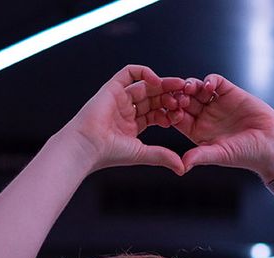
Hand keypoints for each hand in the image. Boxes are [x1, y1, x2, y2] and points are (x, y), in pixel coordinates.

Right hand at [63, 65, 187, 174]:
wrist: (88, 146)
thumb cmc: (110, 153)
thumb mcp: (142, 154)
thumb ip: (163, 156)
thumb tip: (182, 168)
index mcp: (132, 126)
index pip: (156, 114)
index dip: (170, 112)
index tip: (182, 114)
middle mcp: (126, 111)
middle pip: (153, 98)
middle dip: (169, 97)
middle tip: (184, 97)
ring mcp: (119, 98)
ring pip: (145, 85)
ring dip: (163, 84)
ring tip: (178, 86)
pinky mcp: (112, 88)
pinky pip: (129, 72)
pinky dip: (144, 72)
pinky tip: (157, 80)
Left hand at [171, 75, 273, 175]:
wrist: (270, 143)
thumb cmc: (245, 154)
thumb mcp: (220, 154)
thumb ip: (200, 156)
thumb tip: (181, 166)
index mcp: (197, 132)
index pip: (178, 119)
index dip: (172, 114)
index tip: (171, 113)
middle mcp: (204, 117)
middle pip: (185, 101)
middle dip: (179, 97)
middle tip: (177, 97)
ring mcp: (216, 103)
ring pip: (196, 89)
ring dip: (191, 86)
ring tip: (190, 88)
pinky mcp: (229, 92)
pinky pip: (215, 81)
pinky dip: (209, 80)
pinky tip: (209, 86)